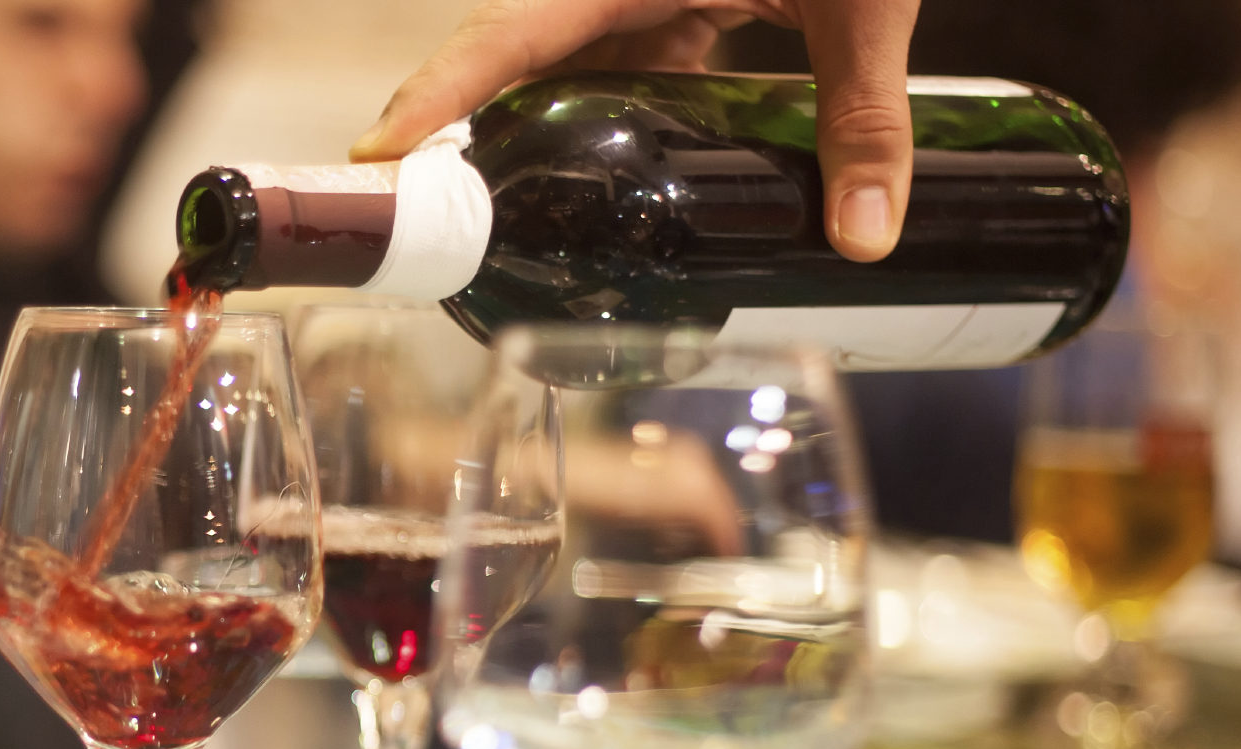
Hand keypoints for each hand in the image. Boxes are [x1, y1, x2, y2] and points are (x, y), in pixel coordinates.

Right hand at [349, 0, 918, 262]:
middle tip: (421, 229)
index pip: (508, 33)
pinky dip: (609, 133)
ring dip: (535, 147)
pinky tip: (613, 192)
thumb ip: (864, 116)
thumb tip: (862, 234)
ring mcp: (638, 0)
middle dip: (462, 138)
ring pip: (561, 79)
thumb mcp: (862, 3)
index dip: (437, 92)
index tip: (377, 154)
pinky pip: (619, 76)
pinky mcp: (671, 11)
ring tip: (497, 231)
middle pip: (511, 64)